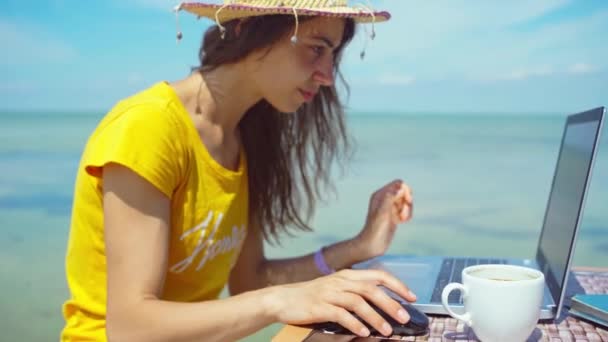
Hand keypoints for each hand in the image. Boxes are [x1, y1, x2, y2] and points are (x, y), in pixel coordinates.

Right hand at [265, 269, 416, 336]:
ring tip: (387, 330)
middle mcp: (340, 281)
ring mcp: (330, 293)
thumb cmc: (311, 297)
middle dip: (391, 303)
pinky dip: (355, 323)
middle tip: (404, 318)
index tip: (412, 297)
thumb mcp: (335, 288)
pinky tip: (364, 332)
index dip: (397, 285)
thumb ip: (355, 292)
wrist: (283, 299)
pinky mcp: (320, 306)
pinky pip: (341, 314)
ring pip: (358, 302)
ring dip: (376, 317)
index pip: (378, 274)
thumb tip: (381, 304)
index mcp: (347, 275)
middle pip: (371, 289)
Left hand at [357, 179, 412, 258]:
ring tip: (401, 219)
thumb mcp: (382, 212)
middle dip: (407, 202)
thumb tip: (401, 187)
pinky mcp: (394, 216)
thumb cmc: (375, 229)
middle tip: (403, 212)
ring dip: (407, 210)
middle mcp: (385, 199)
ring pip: (406, 202)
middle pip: (404, 192)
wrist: (373, 244)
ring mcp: (390, 208)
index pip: (398, 184)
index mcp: (380, 194)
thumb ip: (390, 198)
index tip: (406, 201)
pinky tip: (402, 222)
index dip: (405, 191)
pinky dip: (407, 215)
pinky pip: (406, 211)